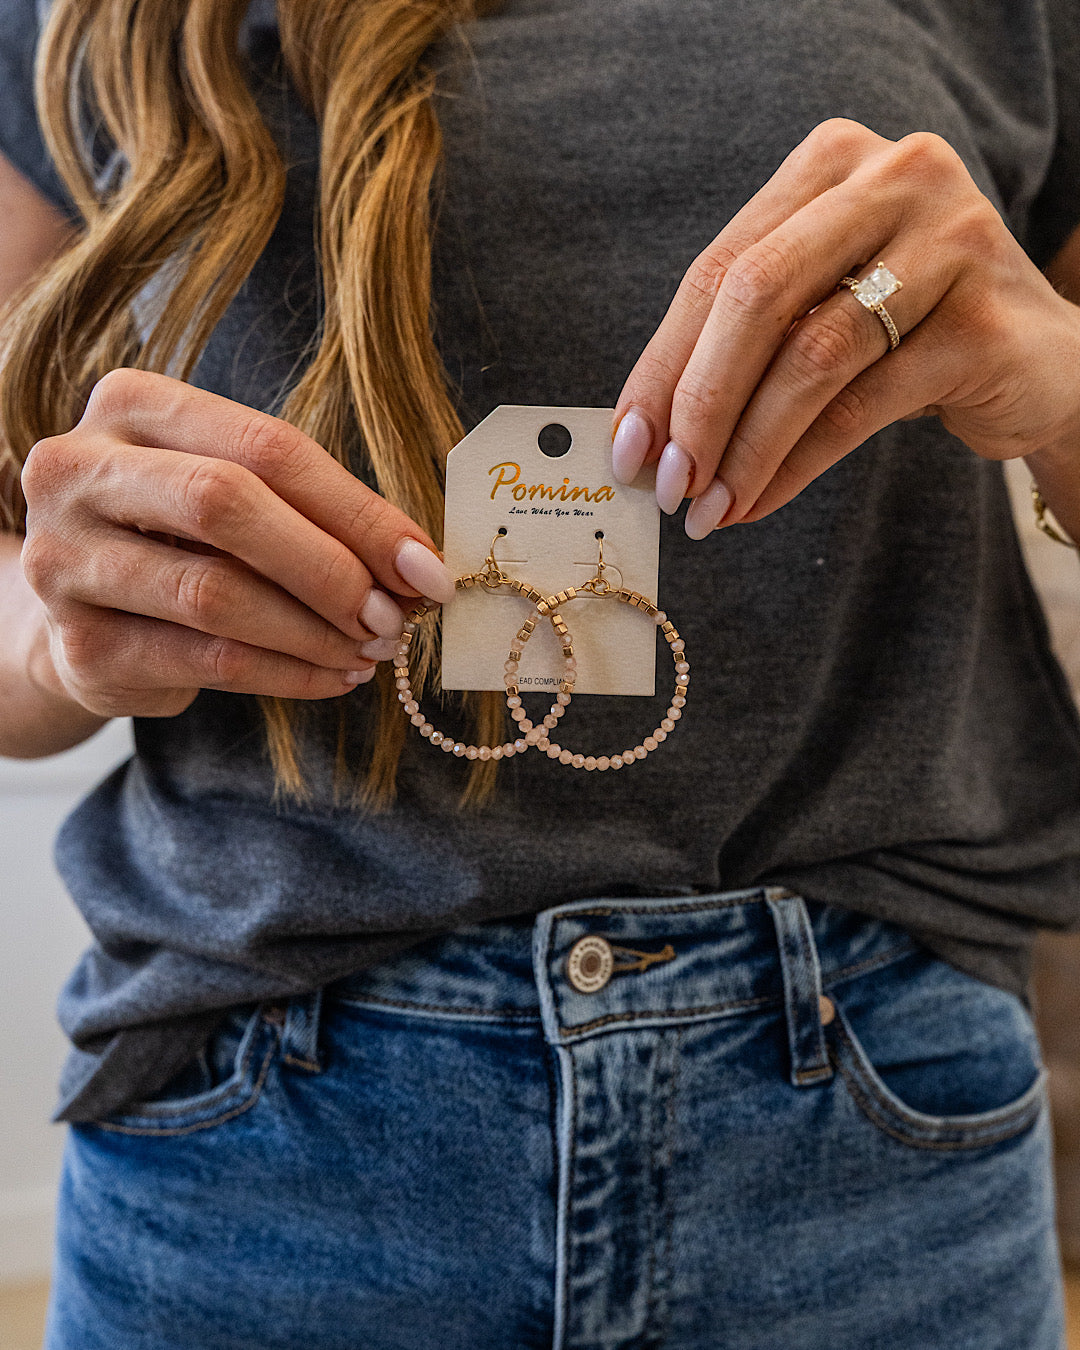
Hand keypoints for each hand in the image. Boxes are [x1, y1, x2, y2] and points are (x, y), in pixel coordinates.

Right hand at [19, 368, 456, 717]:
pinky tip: (333, 677)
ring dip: (315, 632)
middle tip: (394, 616)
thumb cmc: (180, 538)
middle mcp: (80, 470)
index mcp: (134, 407)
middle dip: (330, 568)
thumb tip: (416, 567)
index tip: (425, 567)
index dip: (357, 511)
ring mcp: (65, 559)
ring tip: (371, 650)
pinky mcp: (80, 645)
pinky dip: (288, 674)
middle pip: (226, 505)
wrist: (78, 613)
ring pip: (215, 594)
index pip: (265, 447)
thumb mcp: (233, 496)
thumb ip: (309, 510)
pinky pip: (207, 661)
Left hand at [609, 118, 1079, 536]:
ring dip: (744, 448)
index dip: (661, 366)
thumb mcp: (817, 310)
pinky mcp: (981, 323)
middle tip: (665, 484)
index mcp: (831, 162)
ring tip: (707, 509)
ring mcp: (949, 242)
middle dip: (696, 404)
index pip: (717, 269)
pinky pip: (860, 406)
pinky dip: (795, 466)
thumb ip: (738, 344)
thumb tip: (640, 435)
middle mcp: (894, 179)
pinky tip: (757, 503)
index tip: (625, 446)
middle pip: (756, 297)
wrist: (1037, 361)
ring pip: (811, 357)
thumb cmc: (901, 333)